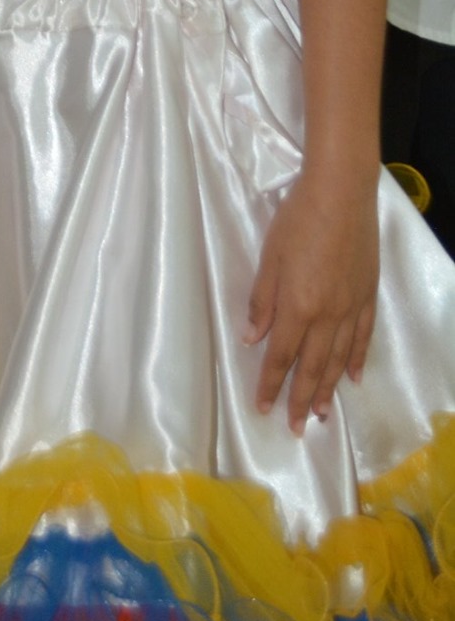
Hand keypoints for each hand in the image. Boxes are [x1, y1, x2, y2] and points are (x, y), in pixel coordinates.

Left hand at [245, 170, 378, 433]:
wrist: (342, 194)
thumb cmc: (297, 219)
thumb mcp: (269, 257)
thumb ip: (262, 301)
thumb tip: (253, 339)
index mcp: (298, 306)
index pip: (281, 355)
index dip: (271, 383)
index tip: (263, 408)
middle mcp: (327, 315)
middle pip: (312, 366)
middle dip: (300, 398)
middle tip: (295, 427)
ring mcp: (351, 307)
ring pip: (339, 359)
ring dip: (328, 388)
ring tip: (320, 414)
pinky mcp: (368, 296)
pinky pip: (363, 337)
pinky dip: (357, 360)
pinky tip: (353, 377)